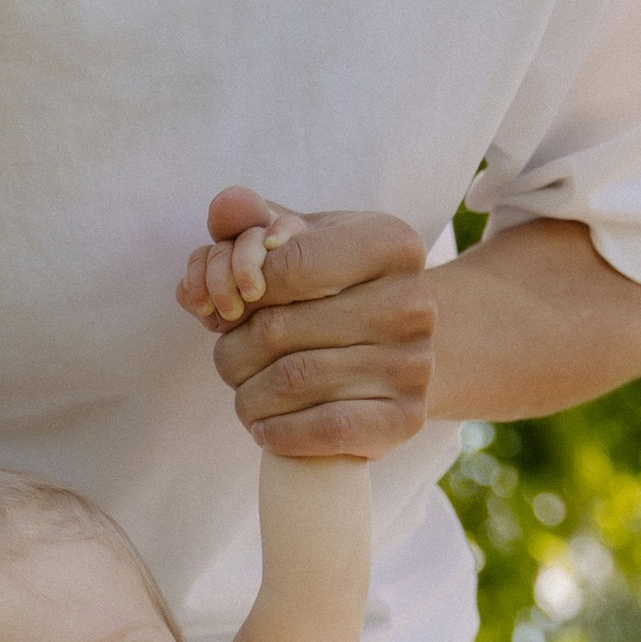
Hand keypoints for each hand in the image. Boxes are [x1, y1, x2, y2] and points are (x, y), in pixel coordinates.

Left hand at [177, 185, 433, 460]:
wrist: (397, 349)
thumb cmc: (331, 289)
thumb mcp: (298, 241)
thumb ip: (249, 219)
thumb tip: (225, 208)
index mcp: (390, 243)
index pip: (290, 263)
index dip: (240, 288)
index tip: (230, 305)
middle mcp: (413, 301)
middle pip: (278, 329)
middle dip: (232, 347)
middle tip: (228, 355)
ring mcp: (415, 363)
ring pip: (292, 381)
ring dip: (245, 394)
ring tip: (243, 391)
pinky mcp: (407, 417)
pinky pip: (327, 430)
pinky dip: (278, 432)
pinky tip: (264, 426)